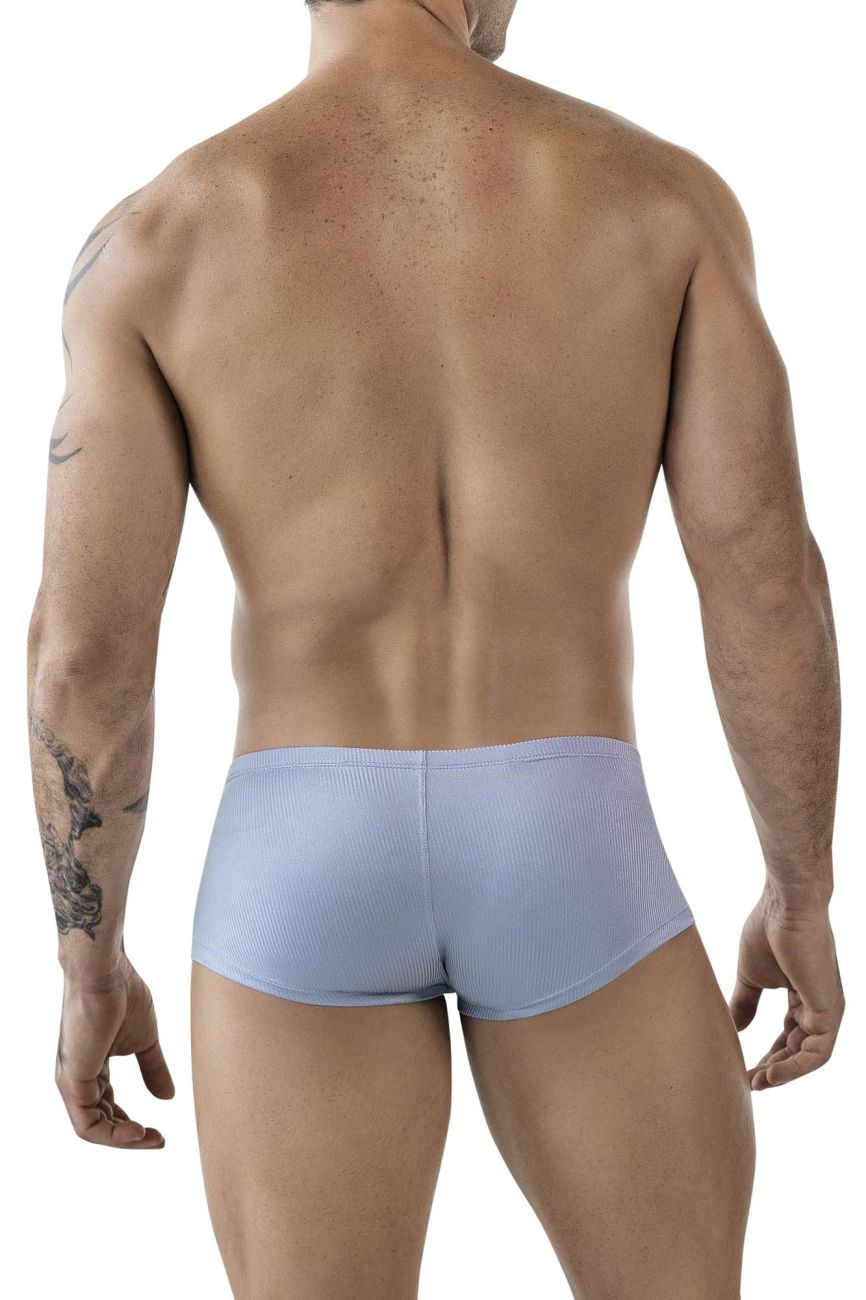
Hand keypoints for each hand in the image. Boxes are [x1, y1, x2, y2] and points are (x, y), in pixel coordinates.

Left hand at [56, 954, 174, 1146]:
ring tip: (150, 1137)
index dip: (131, 1124)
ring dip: (123, 1141)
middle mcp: (77, 1077)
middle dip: (130, 1138)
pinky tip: (136, 1131)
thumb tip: (168, 1098)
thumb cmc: (123, 994)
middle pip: (100, 1122)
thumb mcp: (146, 1040)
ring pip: (92, 1129)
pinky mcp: (71, 1079)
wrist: (106, 971)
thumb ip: (153, 1068)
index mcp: (92, 1068)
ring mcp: (72, 1080)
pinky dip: (112, 1135)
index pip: (106, 1108)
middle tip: (158, 1140)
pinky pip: (87, 1123)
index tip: (160, 1130)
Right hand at [728, 889, 843, 1089]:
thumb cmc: (767, 929)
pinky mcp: (830, 1010)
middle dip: (773, 1069)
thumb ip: (745, 1003)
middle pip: (798, 1050)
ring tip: (757, 1082)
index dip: (768, 1055)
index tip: (744, 1069)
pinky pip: (816, 1053)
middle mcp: (819, 1005)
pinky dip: (794, 1068)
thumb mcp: (750, 976)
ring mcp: (827, 1009)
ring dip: (783, 1074)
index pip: (789, 1036)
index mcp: (803, 996)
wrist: (785, 905)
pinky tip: (770, 1074)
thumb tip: (733, 1029)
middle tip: (747, 1082)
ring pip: (809, 1057)